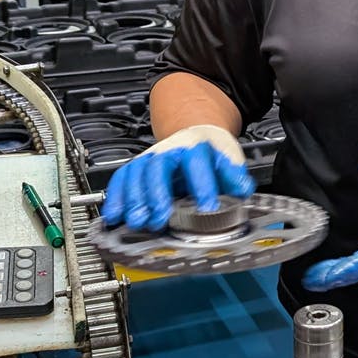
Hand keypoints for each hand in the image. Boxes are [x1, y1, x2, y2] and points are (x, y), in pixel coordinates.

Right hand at [99, 125, 253, 231]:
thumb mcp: (228, 159)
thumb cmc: (209, 153)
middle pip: (159, 168)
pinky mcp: (136, 168)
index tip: (207, 208)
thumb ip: (235, 177)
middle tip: (160, 218)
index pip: (197, 163)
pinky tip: (114, 216)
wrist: (193, 136)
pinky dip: (116, 198)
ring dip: (134, 199)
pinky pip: (121, 179)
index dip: (202, 185)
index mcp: (196, 146)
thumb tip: (243, 189)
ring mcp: (150, 158)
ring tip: (137, 221)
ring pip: (137, 174)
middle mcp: (169, 150)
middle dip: (158, 194)